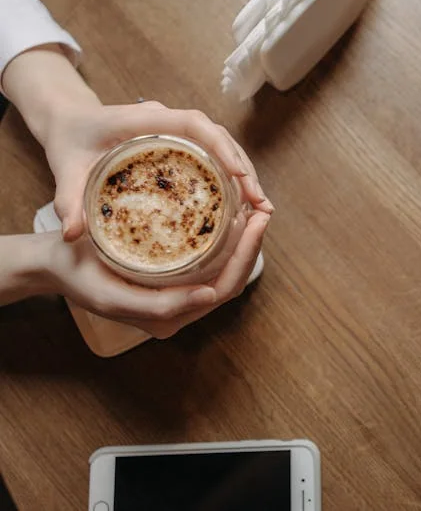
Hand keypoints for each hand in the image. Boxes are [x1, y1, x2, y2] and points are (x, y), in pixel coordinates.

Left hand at [44, 100, 271, 240]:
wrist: (69, 122)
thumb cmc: (69, 143)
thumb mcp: (65, 170)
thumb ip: (69, 201)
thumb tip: (72, 237)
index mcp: (145, 119)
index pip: (195, 124)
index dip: (221, 147)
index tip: (239, 175)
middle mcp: (168, 120)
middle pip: (218, 135)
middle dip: (243, 167)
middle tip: (260, 202)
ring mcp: (178, 130)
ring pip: (222, 144)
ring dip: (244, 172)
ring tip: (260, 206)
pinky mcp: (182, 143)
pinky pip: (214, 153)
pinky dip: (232, 175)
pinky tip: (242, 202)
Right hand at [45, 211, 270, 338]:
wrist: (53, 264)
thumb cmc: (77, 273)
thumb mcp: (111, 294)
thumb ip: (158, 305)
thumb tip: (209, 296)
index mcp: (169, 318)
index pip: (225, 288)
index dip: (246, 255)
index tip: (257, 221)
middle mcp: (180, 311)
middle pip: (232, 280)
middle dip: (252, 244)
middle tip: (262, 208)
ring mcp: (178, 296)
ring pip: (225, 271)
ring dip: (244, 242)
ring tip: (254, 209)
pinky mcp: (174, 280)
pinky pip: (210, 263)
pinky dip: (227, 241)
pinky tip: (233, 215)